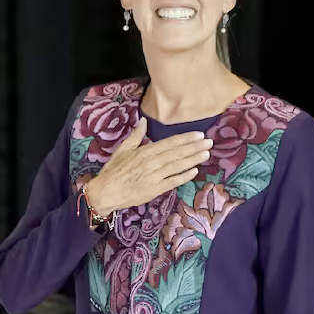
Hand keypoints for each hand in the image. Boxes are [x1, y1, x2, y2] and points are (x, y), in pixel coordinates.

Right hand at [86, 117, 212, 215]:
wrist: (105, 192)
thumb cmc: (114, 170)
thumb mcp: (123, 149)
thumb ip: (136, 136)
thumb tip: (143, 121)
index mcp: (145, 151)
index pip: (169, 143)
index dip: (185, 139)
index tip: (198, 134)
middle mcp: (152, 163)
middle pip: (176, 153)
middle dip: (194, 147)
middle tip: (209, 142)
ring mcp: (154, 177)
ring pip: (177, 166)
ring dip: (193, 159)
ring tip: (206, 154)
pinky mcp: (154, 190)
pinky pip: (172, 182)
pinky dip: (183, 176)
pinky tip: (194, 171)